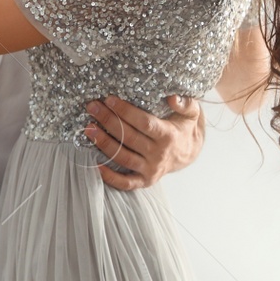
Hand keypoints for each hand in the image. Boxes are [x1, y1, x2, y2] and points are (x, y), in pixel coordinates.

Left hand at [82, 94, 206, 190]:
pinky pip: (125, 182)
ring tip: (88, 129)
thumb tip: (172, 97)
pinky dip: (110, 177)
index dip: (126, 111)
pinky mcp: (145, 180)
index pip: (144, 123)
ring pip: (123, 157)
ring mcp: (151, 169)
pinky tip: (95, 164)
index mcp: (168, 136)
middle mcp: (159, 154)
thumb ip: (185, 103)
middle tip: (92, 107)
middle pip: (129, 138)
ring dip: (104, 143)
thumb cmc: (184, 128)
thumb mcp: (191, 113)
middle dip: (108, 121)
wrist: (189, 153)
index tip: (109, 100)